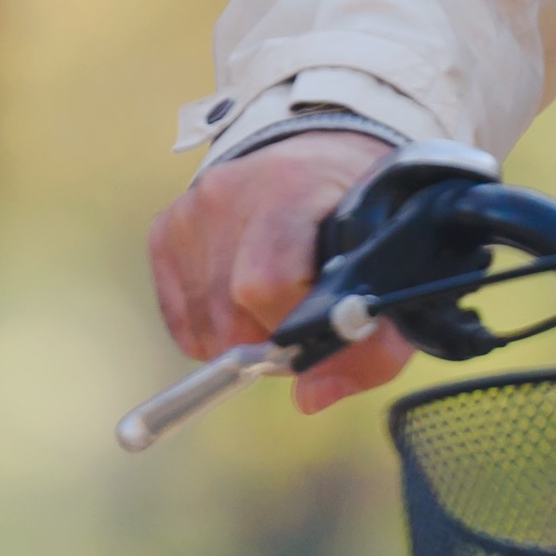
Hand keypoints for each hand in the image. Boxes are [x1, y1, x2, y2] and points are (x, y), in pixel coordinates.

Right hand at [147, 132, 412, 411]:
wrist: (318, 156)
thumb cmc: (359, 224)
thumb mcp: (387, 270)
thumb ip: (373, 345)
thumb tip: (310, 399)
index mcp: (291, 188)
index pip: (265, 283)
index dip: (292, 323)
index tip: (320, 324)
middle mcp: (230, 192)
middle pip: (232, 314)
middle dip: (269, 338)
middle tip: (301, 323)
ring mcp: (192, 210)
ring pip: (206, 324)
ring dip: (243, 337)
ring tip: (276, 310)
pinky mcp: (167, 229)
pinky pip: (183, 320)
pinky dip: (214, 330)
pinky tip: (244, 305)